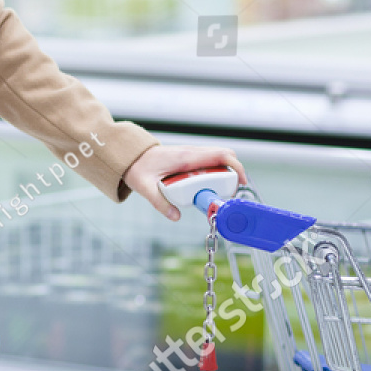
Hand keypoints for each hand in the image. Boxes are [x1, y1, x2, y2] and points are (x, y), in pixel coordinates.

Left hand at [123, 144, 247, 221]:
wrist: (130, 156)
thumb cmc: (138, 168)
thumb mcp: (145, 187)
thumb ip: (160, 203)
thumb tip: (176, 217)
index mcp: (186, 157)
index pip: (222, 155)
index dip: (236, 167)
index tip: (240, 183)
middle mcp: (192, 153)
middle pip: (225, 158)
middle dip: (232, 175)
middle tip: (225, 195)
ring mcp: (192, 156)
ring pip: (218, 161)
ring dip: (222, 177)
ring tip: (213, 196)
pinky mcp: (190, 160)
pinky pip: (209, 165)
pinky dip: (213, 176)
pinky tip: (203, 190)